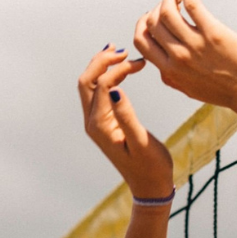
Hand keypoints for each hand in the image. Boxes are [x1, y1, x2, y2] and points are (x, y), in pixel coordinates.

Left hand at [78, 48, 173, 199]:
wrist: (149, 186)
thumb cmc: (150, 167)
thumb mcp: (141, 142)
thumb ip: (127, 116)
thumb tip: (115, 89)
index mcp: (100, 125)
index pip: (101, 85)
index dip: (117, 69)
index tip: (140, 62)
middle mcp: (92, 122)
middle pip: (86, 81)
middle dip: (102, 62)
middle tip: (124, 51)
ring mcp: (96, 122)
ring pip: (89, 86)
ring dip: (102, 67)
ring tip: (120, 53)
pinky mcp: (104, 123)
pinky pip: (98, 93)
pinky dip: (106, 77)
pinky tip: (120, 70)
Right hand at [133, 0, 236, 117]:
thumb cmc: (229, 91)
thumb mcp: (191, 89)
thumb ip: (174, 78)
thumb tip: (163, 68)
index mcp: (170, 72)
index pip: (141, 41)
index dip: (144, 25)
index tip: (152, 17)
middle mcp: (178, 58)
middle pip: (151, 24)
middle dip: (155, 9)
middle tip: (168, 4)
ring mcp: (195, 45)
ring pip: (166, 13)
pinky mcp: (213, 33)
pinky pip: (192, 5)